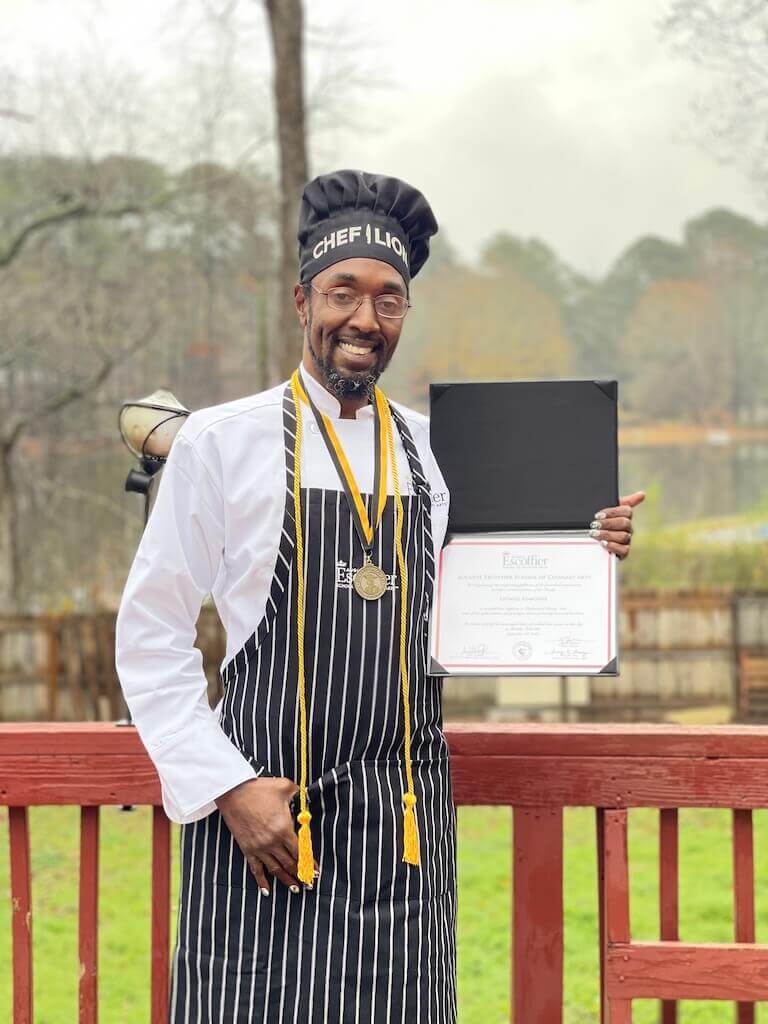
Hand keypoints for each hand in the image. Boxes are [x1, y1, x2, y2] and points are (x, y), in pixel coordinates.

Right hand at [214, 777, 316, 895]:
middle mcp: (272, 842)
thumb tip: (306, 796)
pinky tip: (267, 891)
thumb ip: (299, 793)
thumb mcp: (284, 787)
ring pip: (276, 869)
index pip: (300, 851)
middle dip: (302, 875)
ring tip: (296, 889)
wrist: (233, 792)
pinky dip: (262, 882)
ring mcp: (259, 848)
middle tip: (310, 883)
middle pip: (290, 863)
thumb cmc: (259, 788)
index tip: (316, 871)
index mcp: (284, 829)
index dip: (309, 863)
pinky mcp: (247, 849)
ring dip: (287, 881)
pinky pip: (256, 870)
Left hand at [589, 491, 645, 559]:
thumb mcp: (607, 509)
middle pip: (625, 523)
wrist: (589, 536)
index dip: (612, 512)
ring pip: (623, 536)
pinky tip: (603, 543)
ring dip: (607, 534)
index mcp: (625, 516)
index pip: (627, 511)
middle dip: (608, 523)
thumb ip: (621, 501)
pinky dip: (613, 546)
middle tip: (594, 524)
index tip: (598, 515)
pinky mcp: (623, 552)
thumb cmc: (600, 521)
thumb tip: (642, 494)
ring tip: (594, 534)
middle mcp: (628, 528)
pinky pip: (624, 550)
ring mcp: (626, 540)